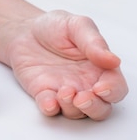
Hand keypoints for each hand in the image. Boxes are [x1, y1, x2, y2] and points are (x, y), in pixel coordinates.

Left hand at [4, 10, 127, 119]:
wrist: (24, 30)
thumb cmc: (55, 27)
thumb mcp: (77, 26)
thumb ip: (94, 43)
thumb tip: (113, 60)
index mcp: (100, 68)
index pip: (115, 87)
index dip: (112, 91)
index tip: (101, 88)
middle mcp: (85, 84)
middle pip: (100, 109)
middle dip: (94, 108)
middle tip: (82, 98)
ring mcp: (64, 91)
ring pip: (76, 113)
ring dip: (72, 108)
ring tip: (63, 92)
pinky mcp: (43, 93)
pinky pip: (49, 108)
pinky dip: (50, 108)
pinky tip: (48, 102)